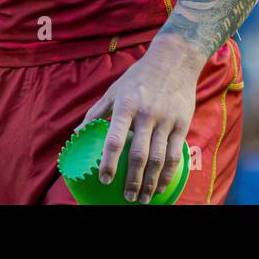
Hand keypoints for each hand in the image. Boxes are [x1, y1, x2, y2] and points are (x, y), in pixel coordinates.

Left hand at [81, 38, 200, 202]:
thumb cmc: (138, 77)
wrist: (174, 60)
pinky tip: (161, 185)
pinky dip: (168, 174)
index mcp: (126, 105)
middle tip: (127, 197)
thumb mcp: (114, 89)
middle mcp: (146, 114)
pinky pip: (175, 154)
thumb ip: (96, 112)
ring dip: (150, 183)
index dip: (109, 162)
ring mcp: (166, 120)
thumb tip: (77, 134)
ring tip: (143, 199)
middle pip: (139, 155)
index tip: (104, 180)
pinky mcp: (182, 124)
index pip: (115, 138)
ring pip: (158, 159)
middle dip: (132, 180)